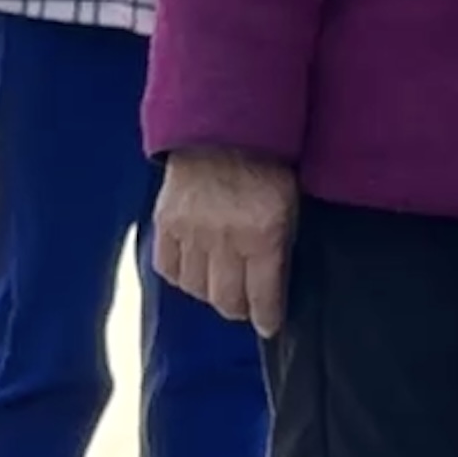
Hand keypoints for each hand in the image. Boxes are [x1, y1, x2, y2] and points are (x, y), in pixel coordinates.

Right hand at [154, 151, 300, 338]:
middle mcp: (225, 239)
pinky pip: (169, 269)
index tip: (269, 326)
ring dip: (210, 294)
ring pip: (196, 289)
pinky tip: (195, 273)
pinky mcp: (166, 224)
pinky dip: (183, 277)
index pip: (263, 295)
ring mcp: (191, 232)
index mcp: (264, 234)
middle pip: (225, 299)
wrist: (225, 129)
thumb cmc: (269, 167)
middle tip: (245, 308)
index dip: (266, 317)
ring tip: (221, 288)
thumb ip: (282, 245)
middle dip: (239, 310)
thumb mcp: (292, 205)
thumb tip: (276, 285)